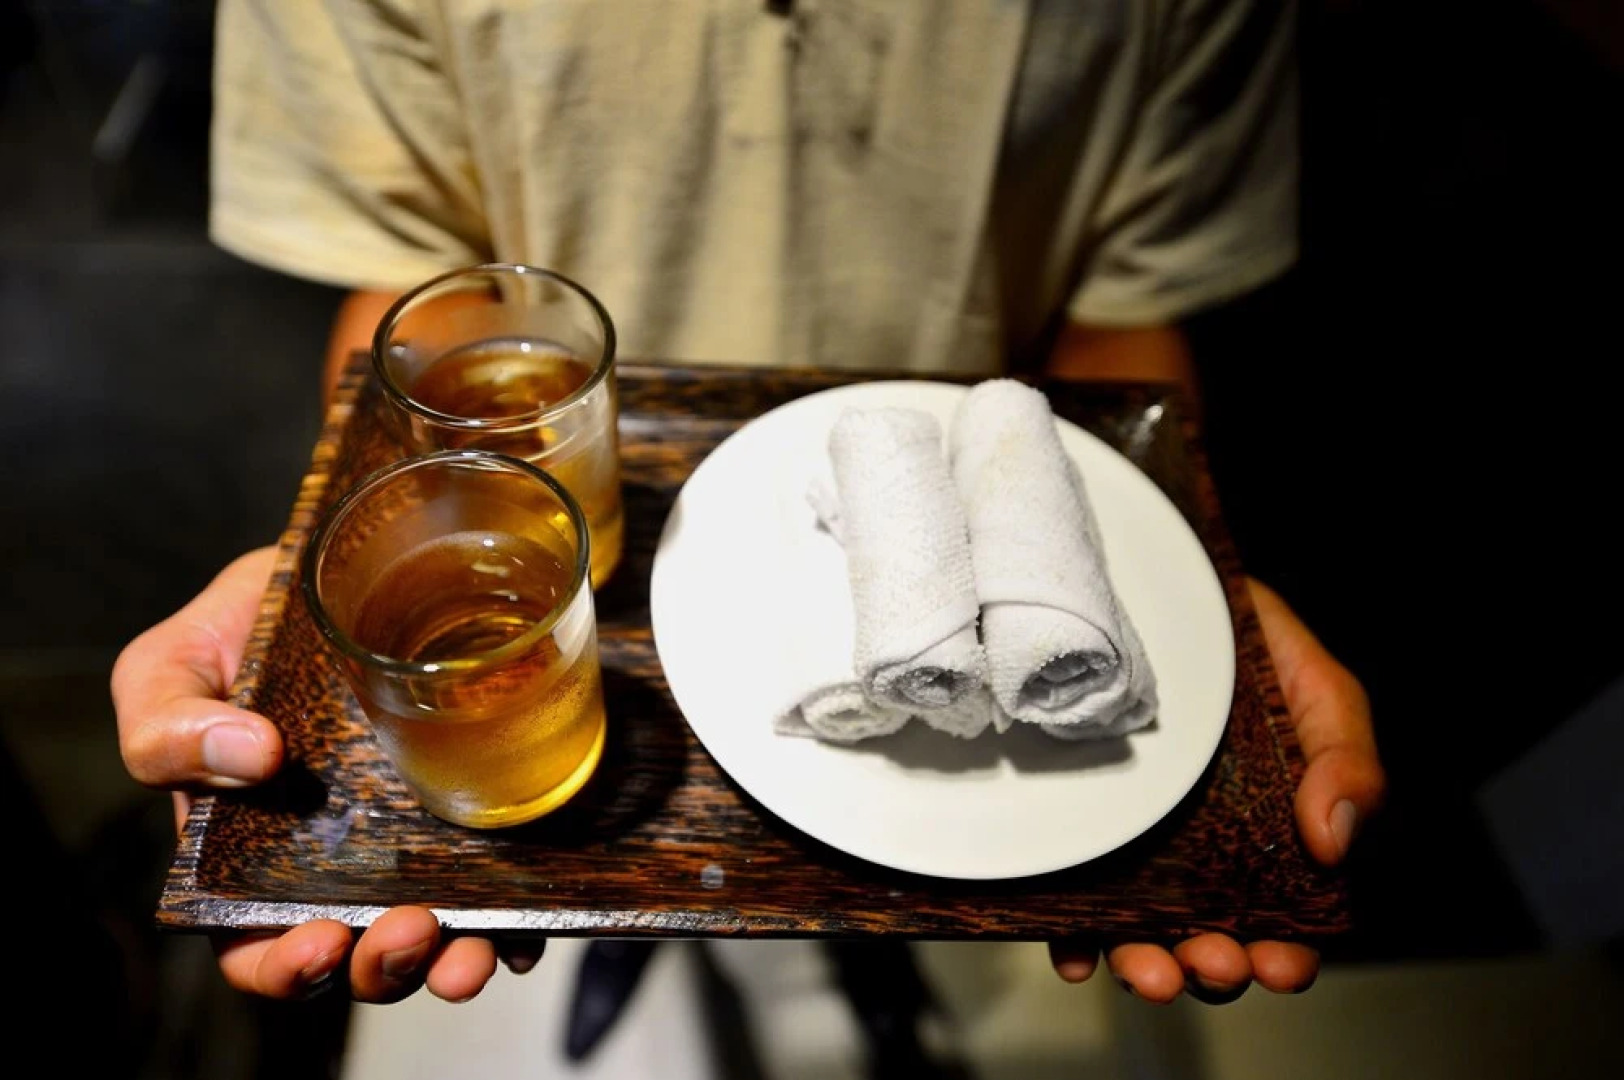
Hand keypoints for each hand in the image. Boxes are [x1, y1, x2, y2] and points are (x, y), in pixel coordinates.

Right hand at [111, 547, 539, 1001]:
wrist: (343, 568)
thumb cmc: (244, 624)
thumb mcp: (172, 662)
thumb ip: (169, 722)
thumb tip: (247, 757)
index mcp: (247, 855)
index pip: (255, 943)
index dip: (286, 965)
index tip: (323, 940)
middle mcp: (333, 864)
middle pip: (358, 954)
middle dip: (387, 966)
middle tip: (414, 930)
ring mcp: (409, 845)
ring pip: (435, 937)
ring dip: (454, 960)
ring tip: (474, 945)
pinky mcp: (472, 813)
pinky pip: (500, 887)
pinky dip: (518, 923)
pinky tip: (529, 925)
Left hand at [1046, 576, 1385, 1002]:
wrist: (1167, 590)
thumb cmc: (1248, 641)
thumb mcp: (1321, 688)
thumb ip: (1347, 759)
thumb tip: (1334, 841)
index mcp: (1270, 832)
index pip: (1286, 913)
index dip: (1288, 951)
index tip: (1281, 963)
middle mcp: (1203, 849)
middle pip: (1208, 934)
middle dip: (1212, 966)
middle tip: (1211, 961)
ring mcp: (1134, 841)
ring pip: (1139, 928)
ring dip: (1144, 964)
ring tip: (1147, 968)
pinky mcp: (1078, 822)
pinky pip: (1068, 894)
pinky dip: (1075, 936)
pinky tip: (1079, 951)